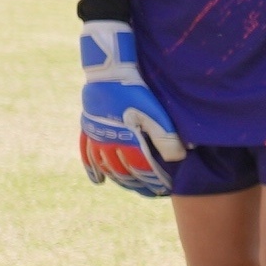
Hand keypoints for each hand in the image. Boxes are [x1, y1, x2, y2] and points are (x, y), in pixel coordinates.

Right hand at [77, 18, 186, 195]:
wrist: (108, 71)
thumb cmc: (135, 91)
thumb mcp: (155, 113)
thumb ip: (166, 136)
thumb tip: (179, 158)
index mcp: (126, 140)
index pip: (142, 169)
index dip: (155, 181)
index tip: (166, 189)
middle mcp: (108, 142)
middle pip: (124, 172)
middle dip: (140, 184)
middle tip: (153, 193)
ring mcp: (95, 137)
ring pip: (107, 167)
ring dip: (120, 180)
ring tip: (133, 188)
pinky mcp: (87, 129)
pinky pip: (86, 154)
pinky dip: (92, 170)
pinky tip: (98, 182)